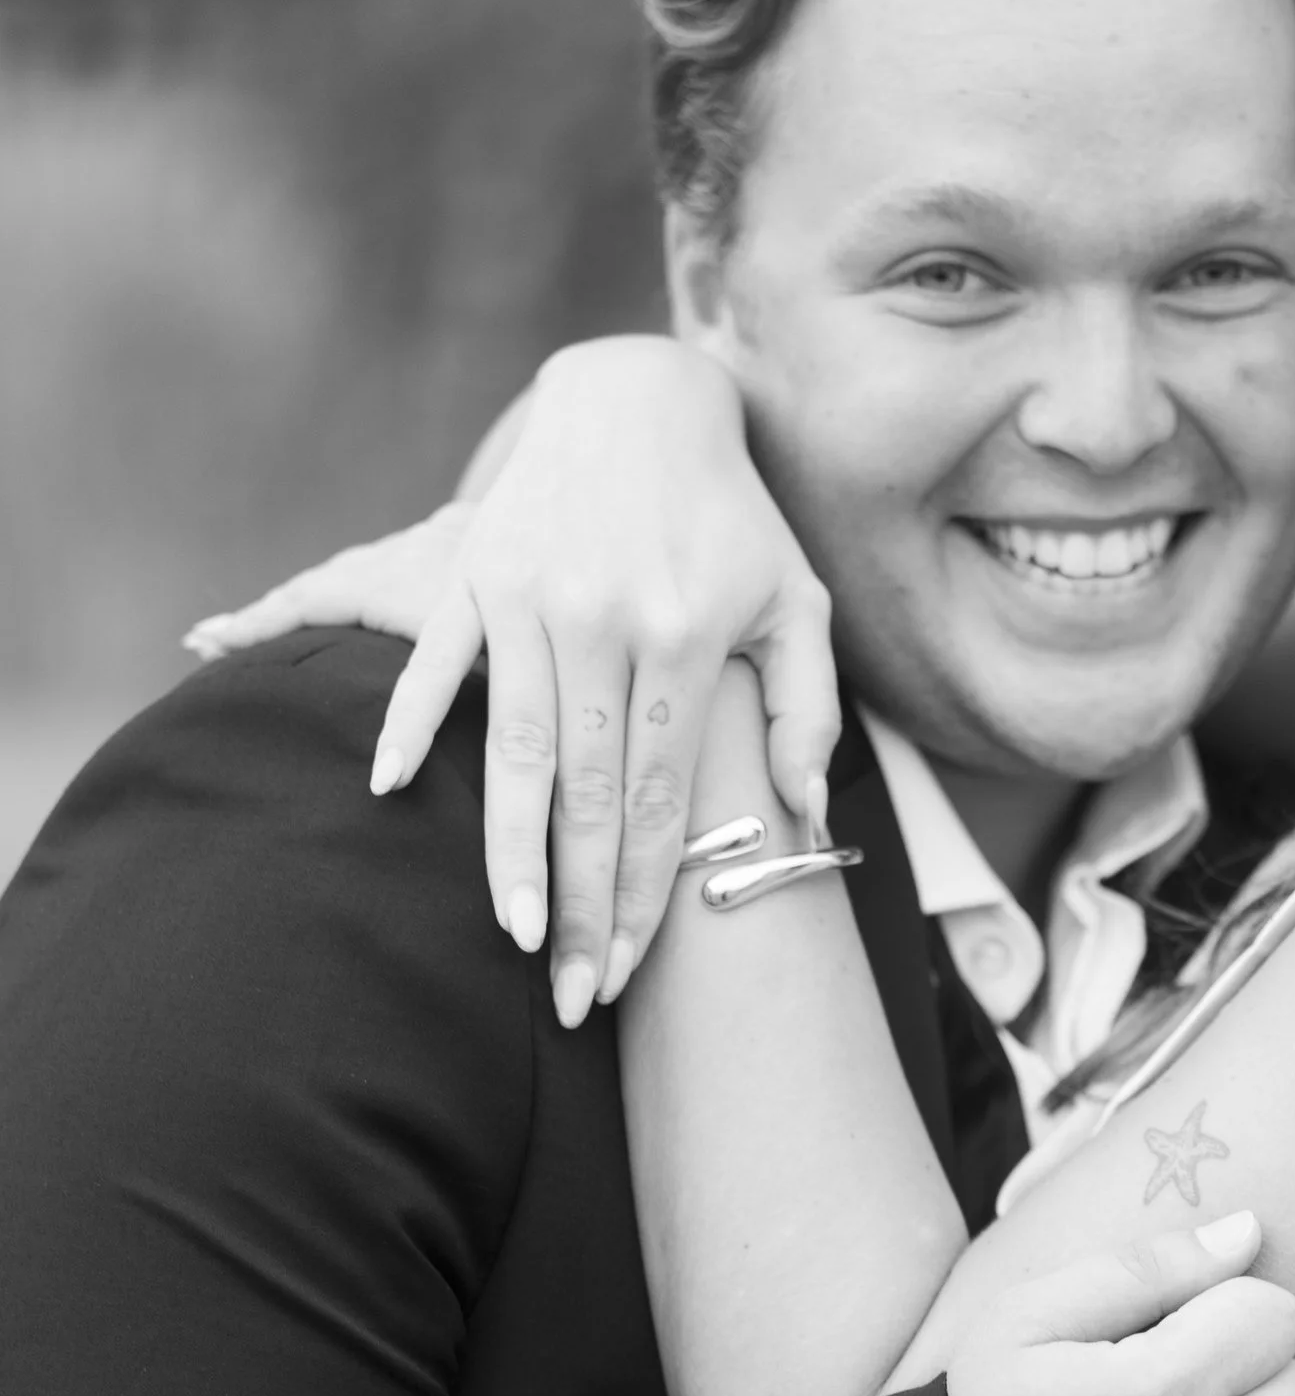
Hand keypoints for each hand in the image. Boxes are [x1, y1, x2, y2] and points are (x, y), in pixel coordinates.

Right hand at [186, 338, 840, 1029]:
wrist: (641, 399)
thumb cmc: (732, 521)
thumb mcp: (796, 602)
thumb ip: (803, 707)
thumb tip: (797, 808)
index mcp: (688, 642)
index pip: (661, 800)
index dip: (639, 896)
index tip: (622, 975)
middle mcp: (608, 623)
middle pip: (589, 796)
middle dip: (577, 905)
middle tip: (567, 996)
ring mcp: (532, 597)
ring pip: (515, 750)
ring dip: (507, 850)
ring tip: (508, 933)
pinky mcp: (476, 572)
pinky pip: (434, 663)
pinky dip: (408, 724)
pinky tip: (390, 793)